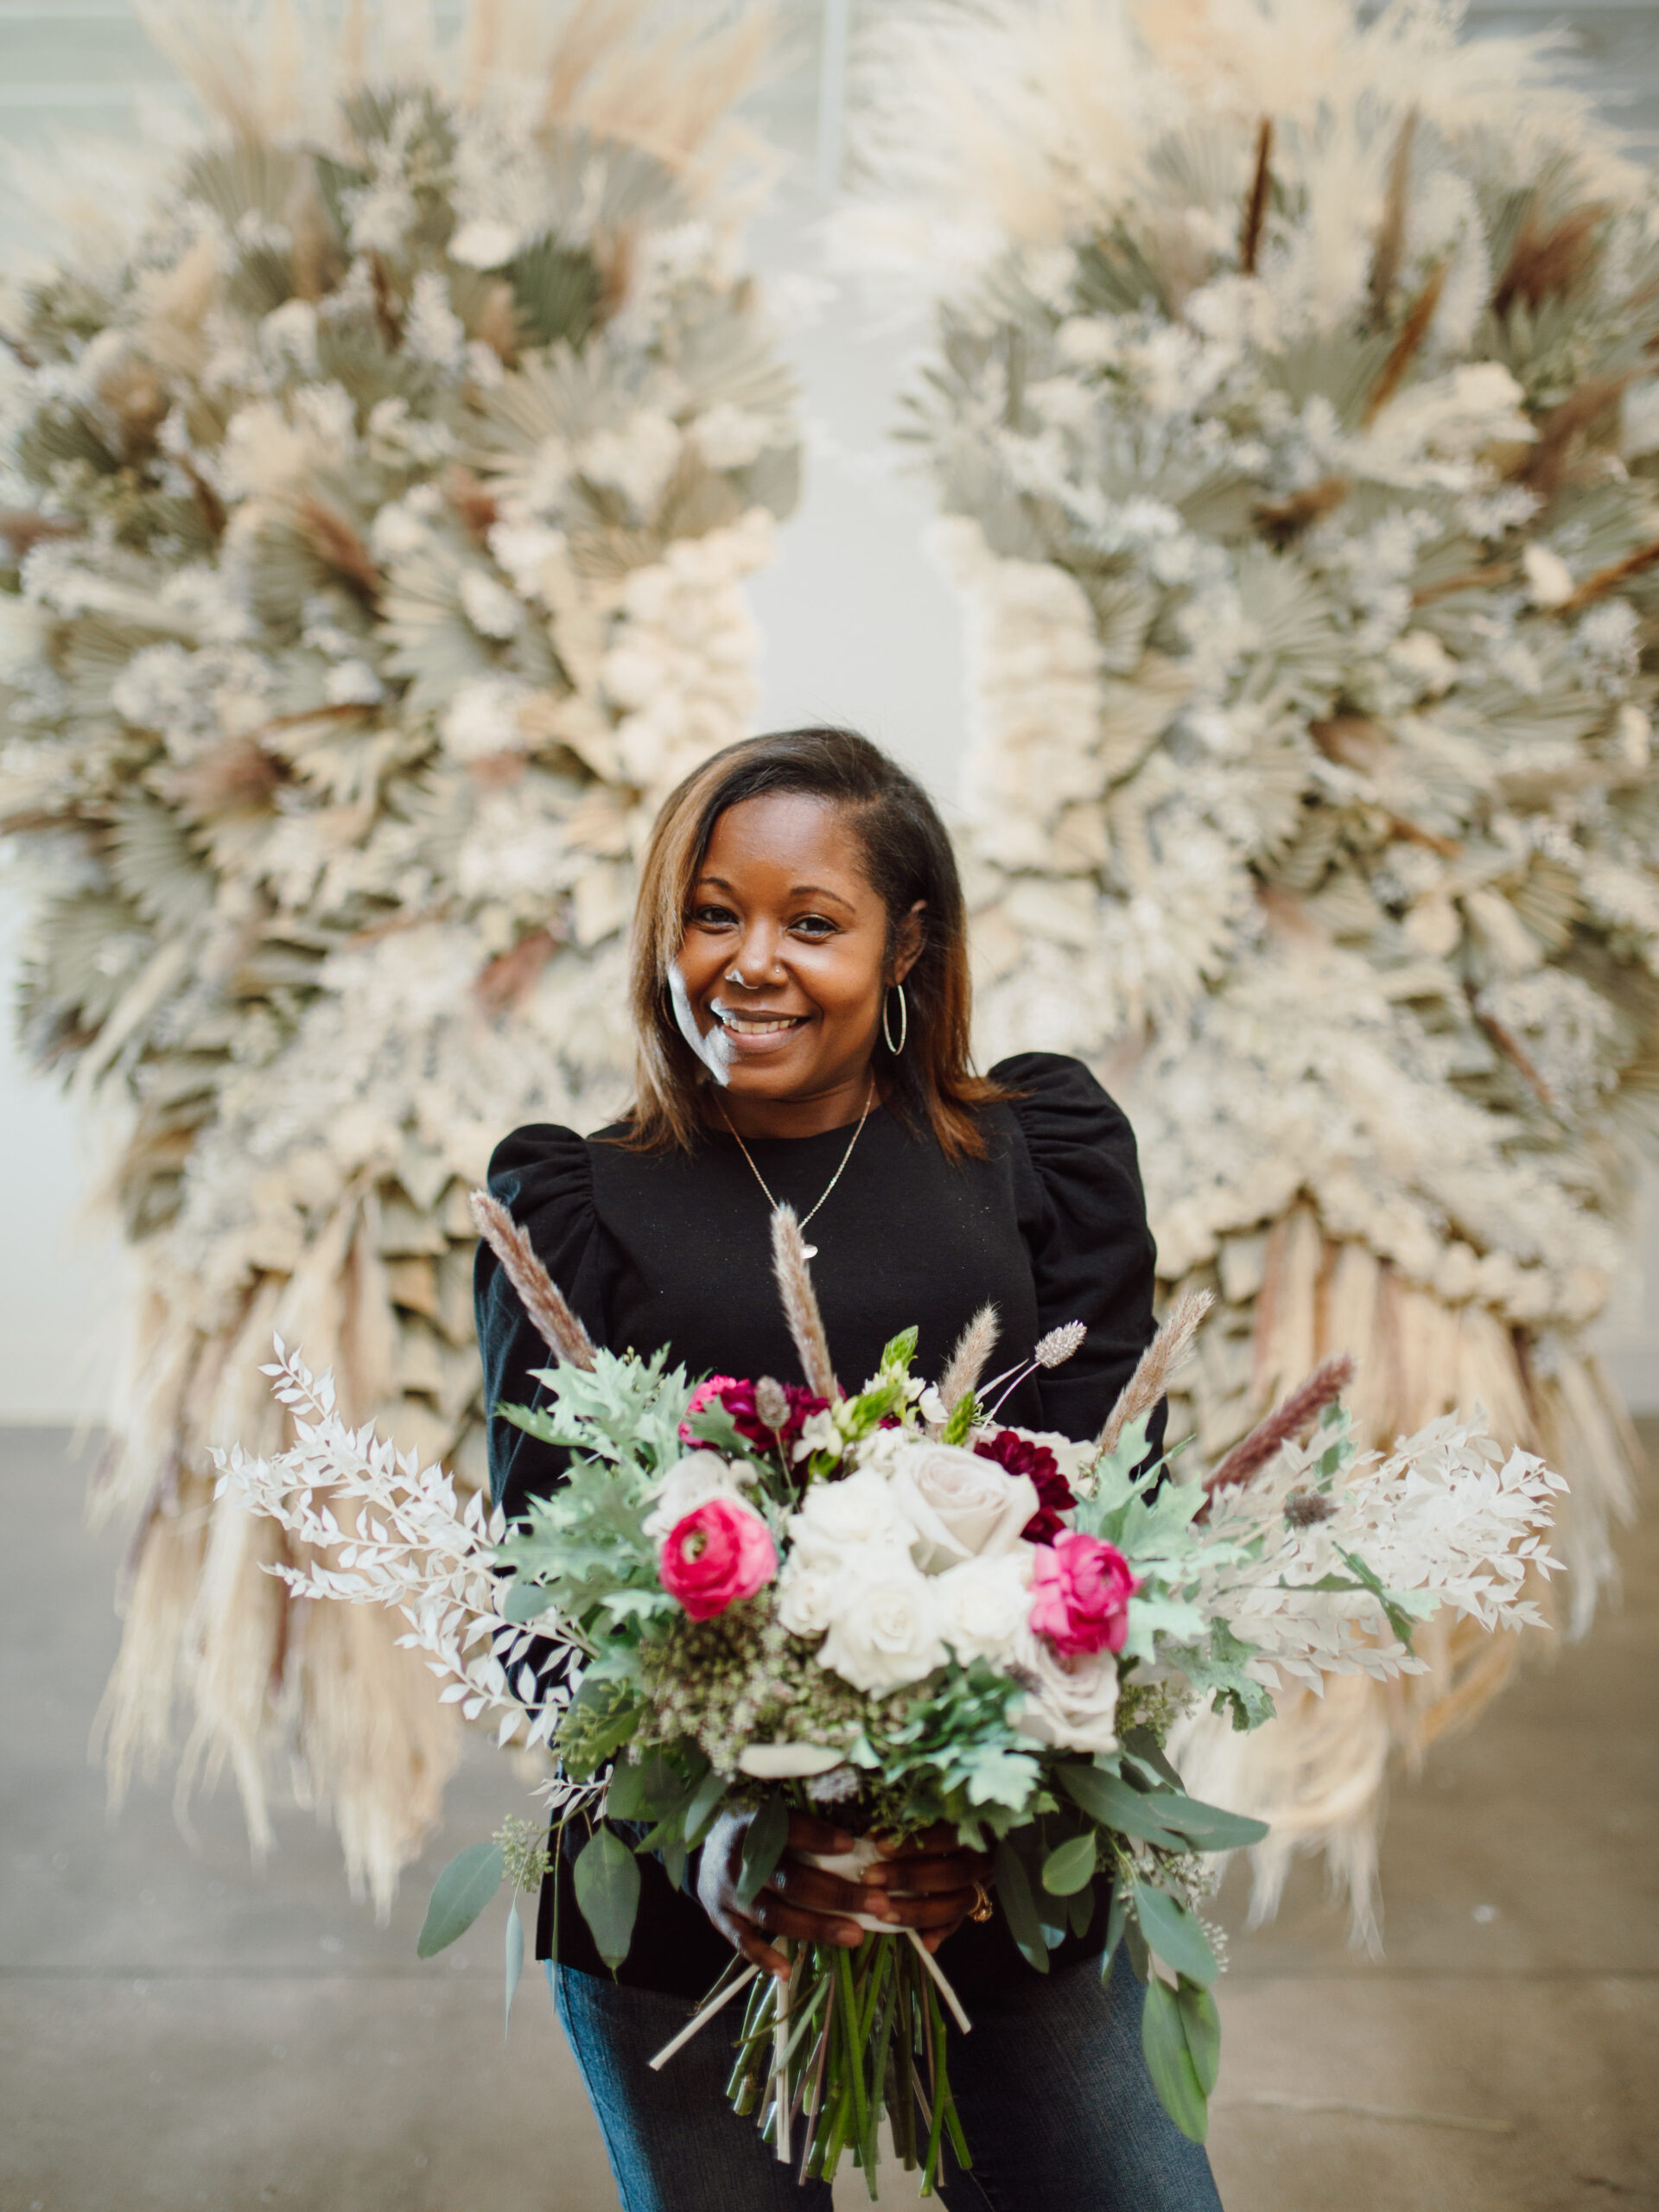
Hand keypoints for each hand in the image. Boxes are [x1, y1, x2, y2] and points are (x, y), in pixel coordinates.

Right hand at [697, 1811, 989, 1979]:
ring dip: (817, 1927)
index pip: (788, 1829)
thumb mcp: (770, 1813)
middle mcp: (739, 1858)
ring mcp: (728, 1891)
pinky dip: (764, 1957)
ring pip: (775, 1914)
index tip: (851, 1847)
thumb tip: (863, 1832)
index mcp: (754, 1823)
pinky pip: (742, 1942)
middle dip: (838, 1894)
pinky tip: (788, 1971)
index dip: (818, 1837)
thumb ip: (806, 1821)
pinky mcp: (721, 1918)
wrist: (703, 1850)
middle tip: (878, 1903)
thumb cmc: (754, 1830)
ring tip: (856, 1935)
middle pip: (792, 1880)